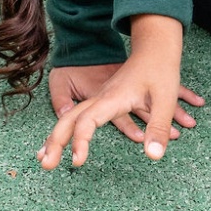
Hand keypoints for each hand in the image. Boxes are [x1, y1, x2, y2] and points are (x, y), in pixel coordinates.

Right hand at [39, 16, 203, 167]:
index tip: (77, 162)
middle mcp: (100, 99)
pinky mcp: (104, 99)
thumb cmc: (160, 69)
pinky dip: (68, 130)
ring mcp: (100, 98)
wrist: (155, 45)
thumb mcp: (165, 100)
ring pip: (71, 117)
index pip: (87, 121)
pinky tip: (65, 143)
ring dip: (57, 137)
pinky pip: (81, 116)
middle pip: (69, 119)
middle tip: (45, 165)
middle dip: (54, 141)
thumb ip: (159, 128)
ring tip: (45, 157)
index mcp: (111, 98)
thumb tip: (154, 155)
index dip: (80, 141)